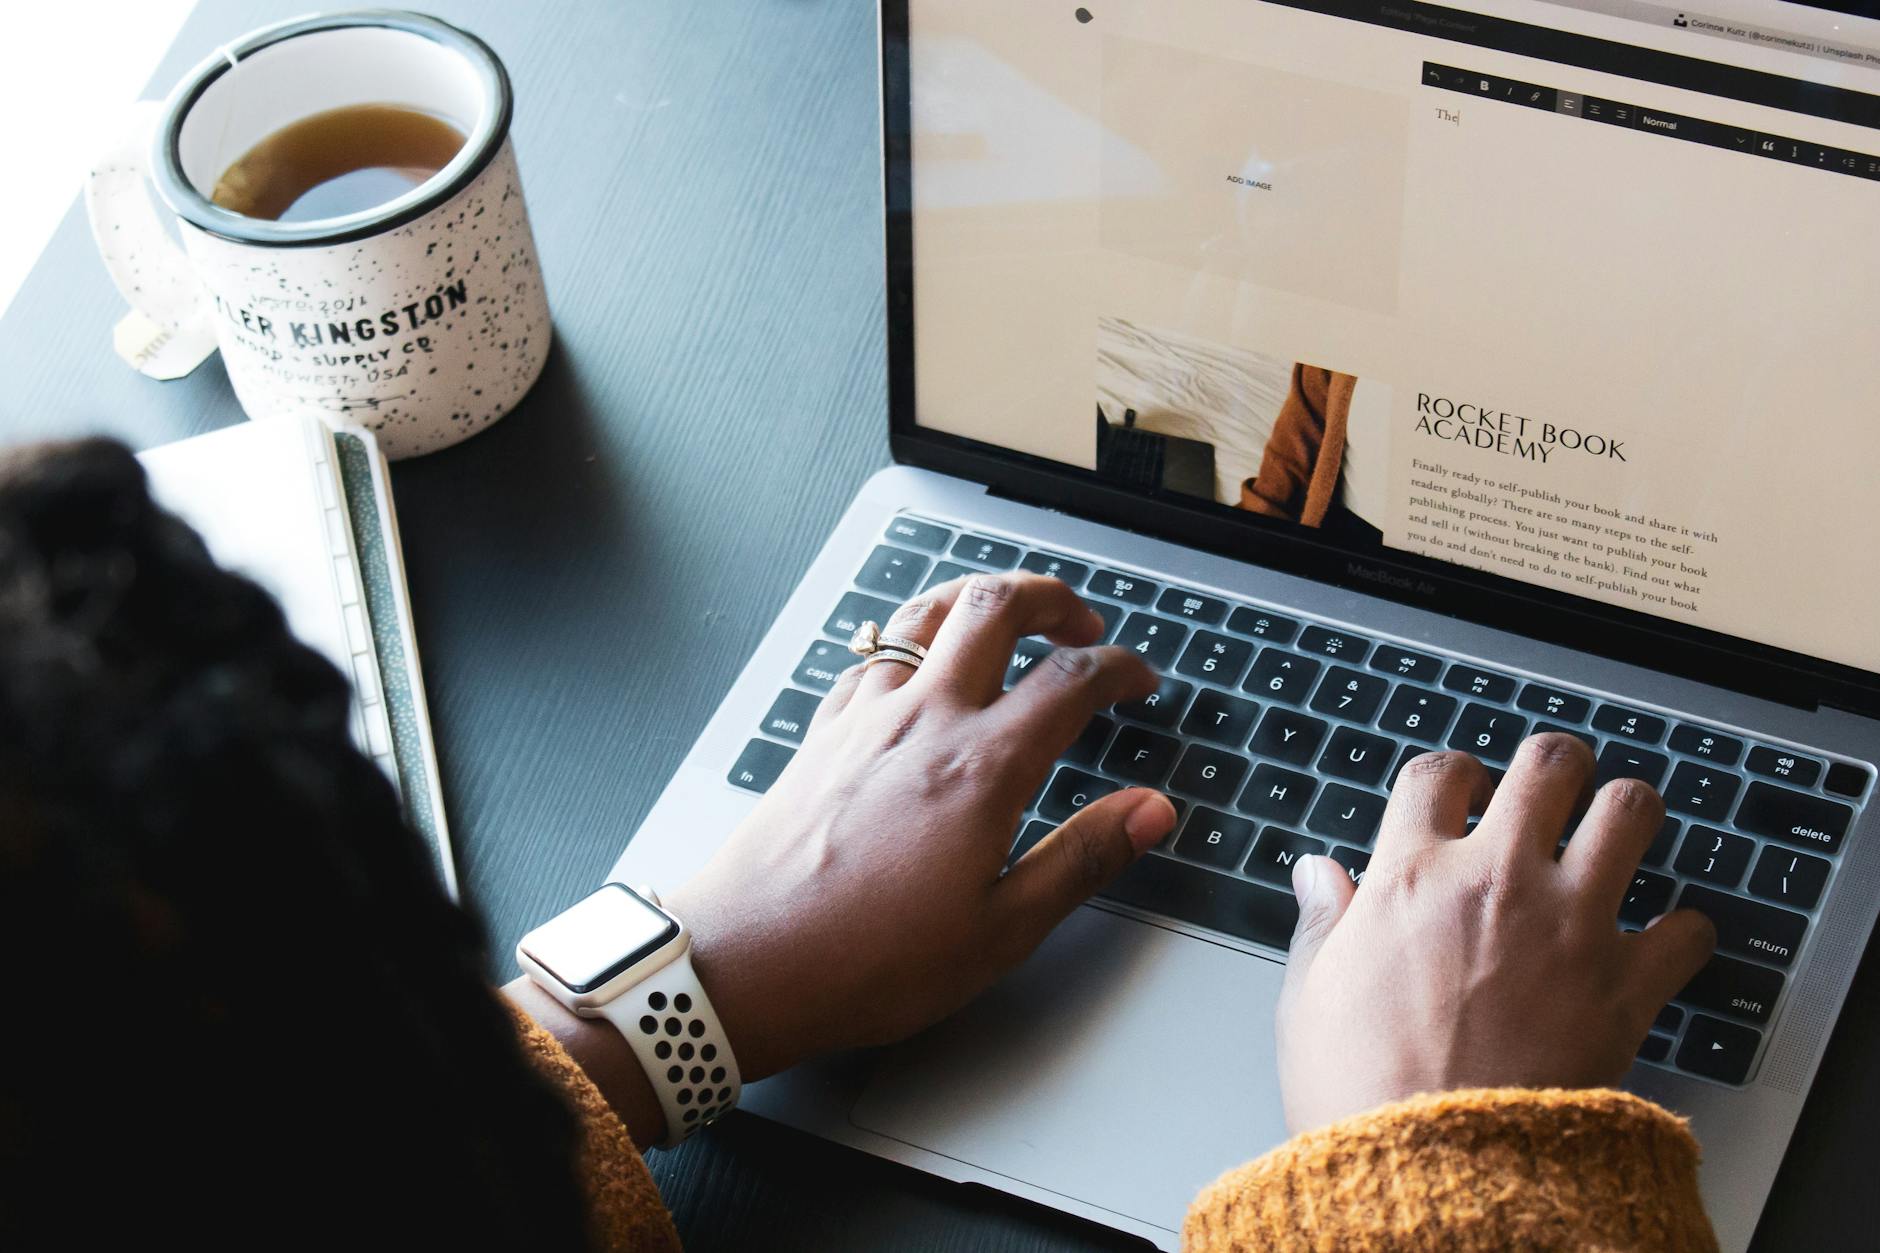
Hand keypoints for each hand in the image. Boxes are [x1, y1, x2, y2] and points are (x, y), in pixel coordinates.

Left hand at [667, 572, 1178, 1082]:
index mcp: (981, 767)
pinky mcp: (821, 735)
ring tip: (1005, 619)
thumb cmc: (866, 960)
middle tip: (1080, 620)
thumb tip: (1150, 812)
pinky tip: (914, 670)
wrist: (744, 963)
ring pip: (924, 615)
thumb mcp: (1000, 931)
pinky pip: (871, 658)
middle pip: (994, 608)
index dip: (1118, 667)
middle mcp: (922, 721)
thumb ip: (1081, 858)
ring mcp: (863, 719)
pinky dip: (909, 643)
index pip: (1071, 680)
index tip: (1138, 680)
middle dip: (1050, 597)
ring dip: (976, 601)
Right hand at [1275, 735, 1716, 1133]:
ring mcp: (1569, 924)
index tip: (1459, 792)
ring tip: (1617, 829)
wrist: (1436, 1167)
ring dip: (1626, 814)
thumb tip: (1316, 873)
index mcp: (1410, 878)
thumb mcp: (1309, 999)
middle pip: (1547, 765)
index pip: (1437, 774)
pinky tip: (1664, 940)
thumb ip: (1321, 924)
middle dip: (1553, 765)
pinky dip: (1683, 931)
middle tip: (1553, 785)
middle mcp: (1496, 881)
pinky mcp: (1626, 983)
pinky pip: (1687, 928)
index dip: (1451, 773)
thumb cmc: (1362, 1092)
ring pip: (1630, 813)